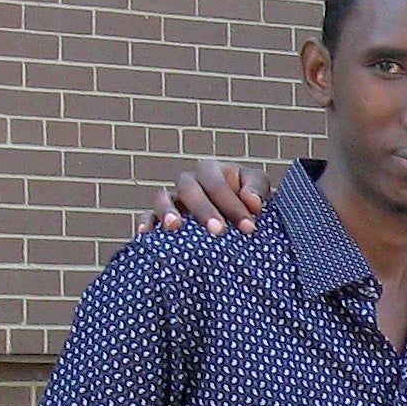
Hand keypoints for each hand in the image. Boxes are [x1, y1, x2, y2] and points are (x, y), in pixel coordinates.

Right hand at [141, 160, 267, 235]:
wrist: (241, 220)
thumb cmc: (251, 202)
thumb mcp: (260, 190)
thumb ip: (258, 189)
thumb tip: (252, 201)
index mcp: (212, 171)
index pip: (217, 183)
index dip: (232, 204)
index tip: (249, 227)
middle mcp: (189, 182)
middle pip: (189, 189)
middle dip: (204, 210)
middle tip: (218, 231)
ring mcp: (173, 199)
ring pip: (162, 198)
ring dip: (168, 211)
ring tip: (175, 227)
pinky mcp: (162, 217)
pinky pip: (148, 215)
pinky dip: (146, 222)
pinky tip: (146, 233)